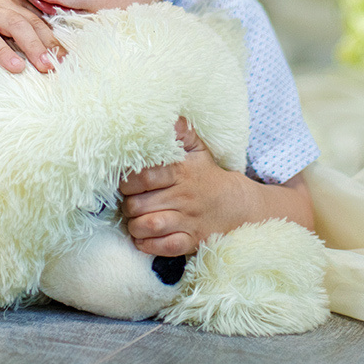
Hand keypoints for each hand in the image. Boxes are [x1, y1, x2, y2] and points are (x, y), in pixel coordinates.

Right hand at [0, 0, 63, 73]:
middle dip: (51, 44)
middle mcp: (2, 6)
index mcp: (12, 6)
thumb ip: (18, 36)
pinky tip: (16, 68)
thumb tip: (45, 59)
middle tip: (64, 63)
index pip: (41, 21)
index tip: (71, 58)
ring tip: (46, 67)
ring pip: (17, 26)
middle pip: (34, 23)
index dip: (57, 38)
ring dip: (34, 47)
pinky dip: (4, 53)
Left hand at [119, 117, 251, 256]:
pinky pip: (164, 247)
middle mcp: (183, 197)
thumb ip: (181, 133)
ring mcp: (188, 221)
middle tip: (130, 202)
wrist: (238, 205)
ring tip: (135, 220)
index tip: (125, 183)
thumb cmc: (207, 175)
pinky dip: (148, 245)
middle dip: (128, 205)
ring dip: (135, 226)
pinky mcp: (192, 241)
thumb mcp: (197, 150)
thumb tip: (171, 116)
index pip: (144, 176)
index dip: (127, 182)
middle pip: (140, 204)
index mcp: (181, 173)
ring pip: (149, 226)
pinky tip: (143, 238)